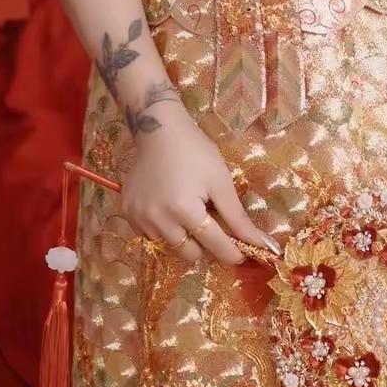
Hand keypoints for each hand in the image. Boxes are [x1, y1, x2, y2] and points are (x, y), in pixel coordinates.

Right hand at [121, 105, 280, 266]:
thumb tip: (258, 243)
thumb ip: (236, 217)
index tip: (242, 255)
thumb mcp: (221, 181)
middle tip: (211, 226)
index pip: (213, 245)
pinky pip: (150, 236)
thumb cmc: (196, 152)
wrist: (159, 130)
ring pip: (169, 247)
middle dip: (205, 245)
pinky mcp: (128, 214)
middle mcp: (158, 219)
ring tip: (188, 213)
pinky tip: (169, 209)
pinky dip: (164, 231)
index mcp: (184, 210)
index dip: (231, 253)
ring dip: (183, 238)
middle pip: (189, 253)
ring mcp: (139, 218)